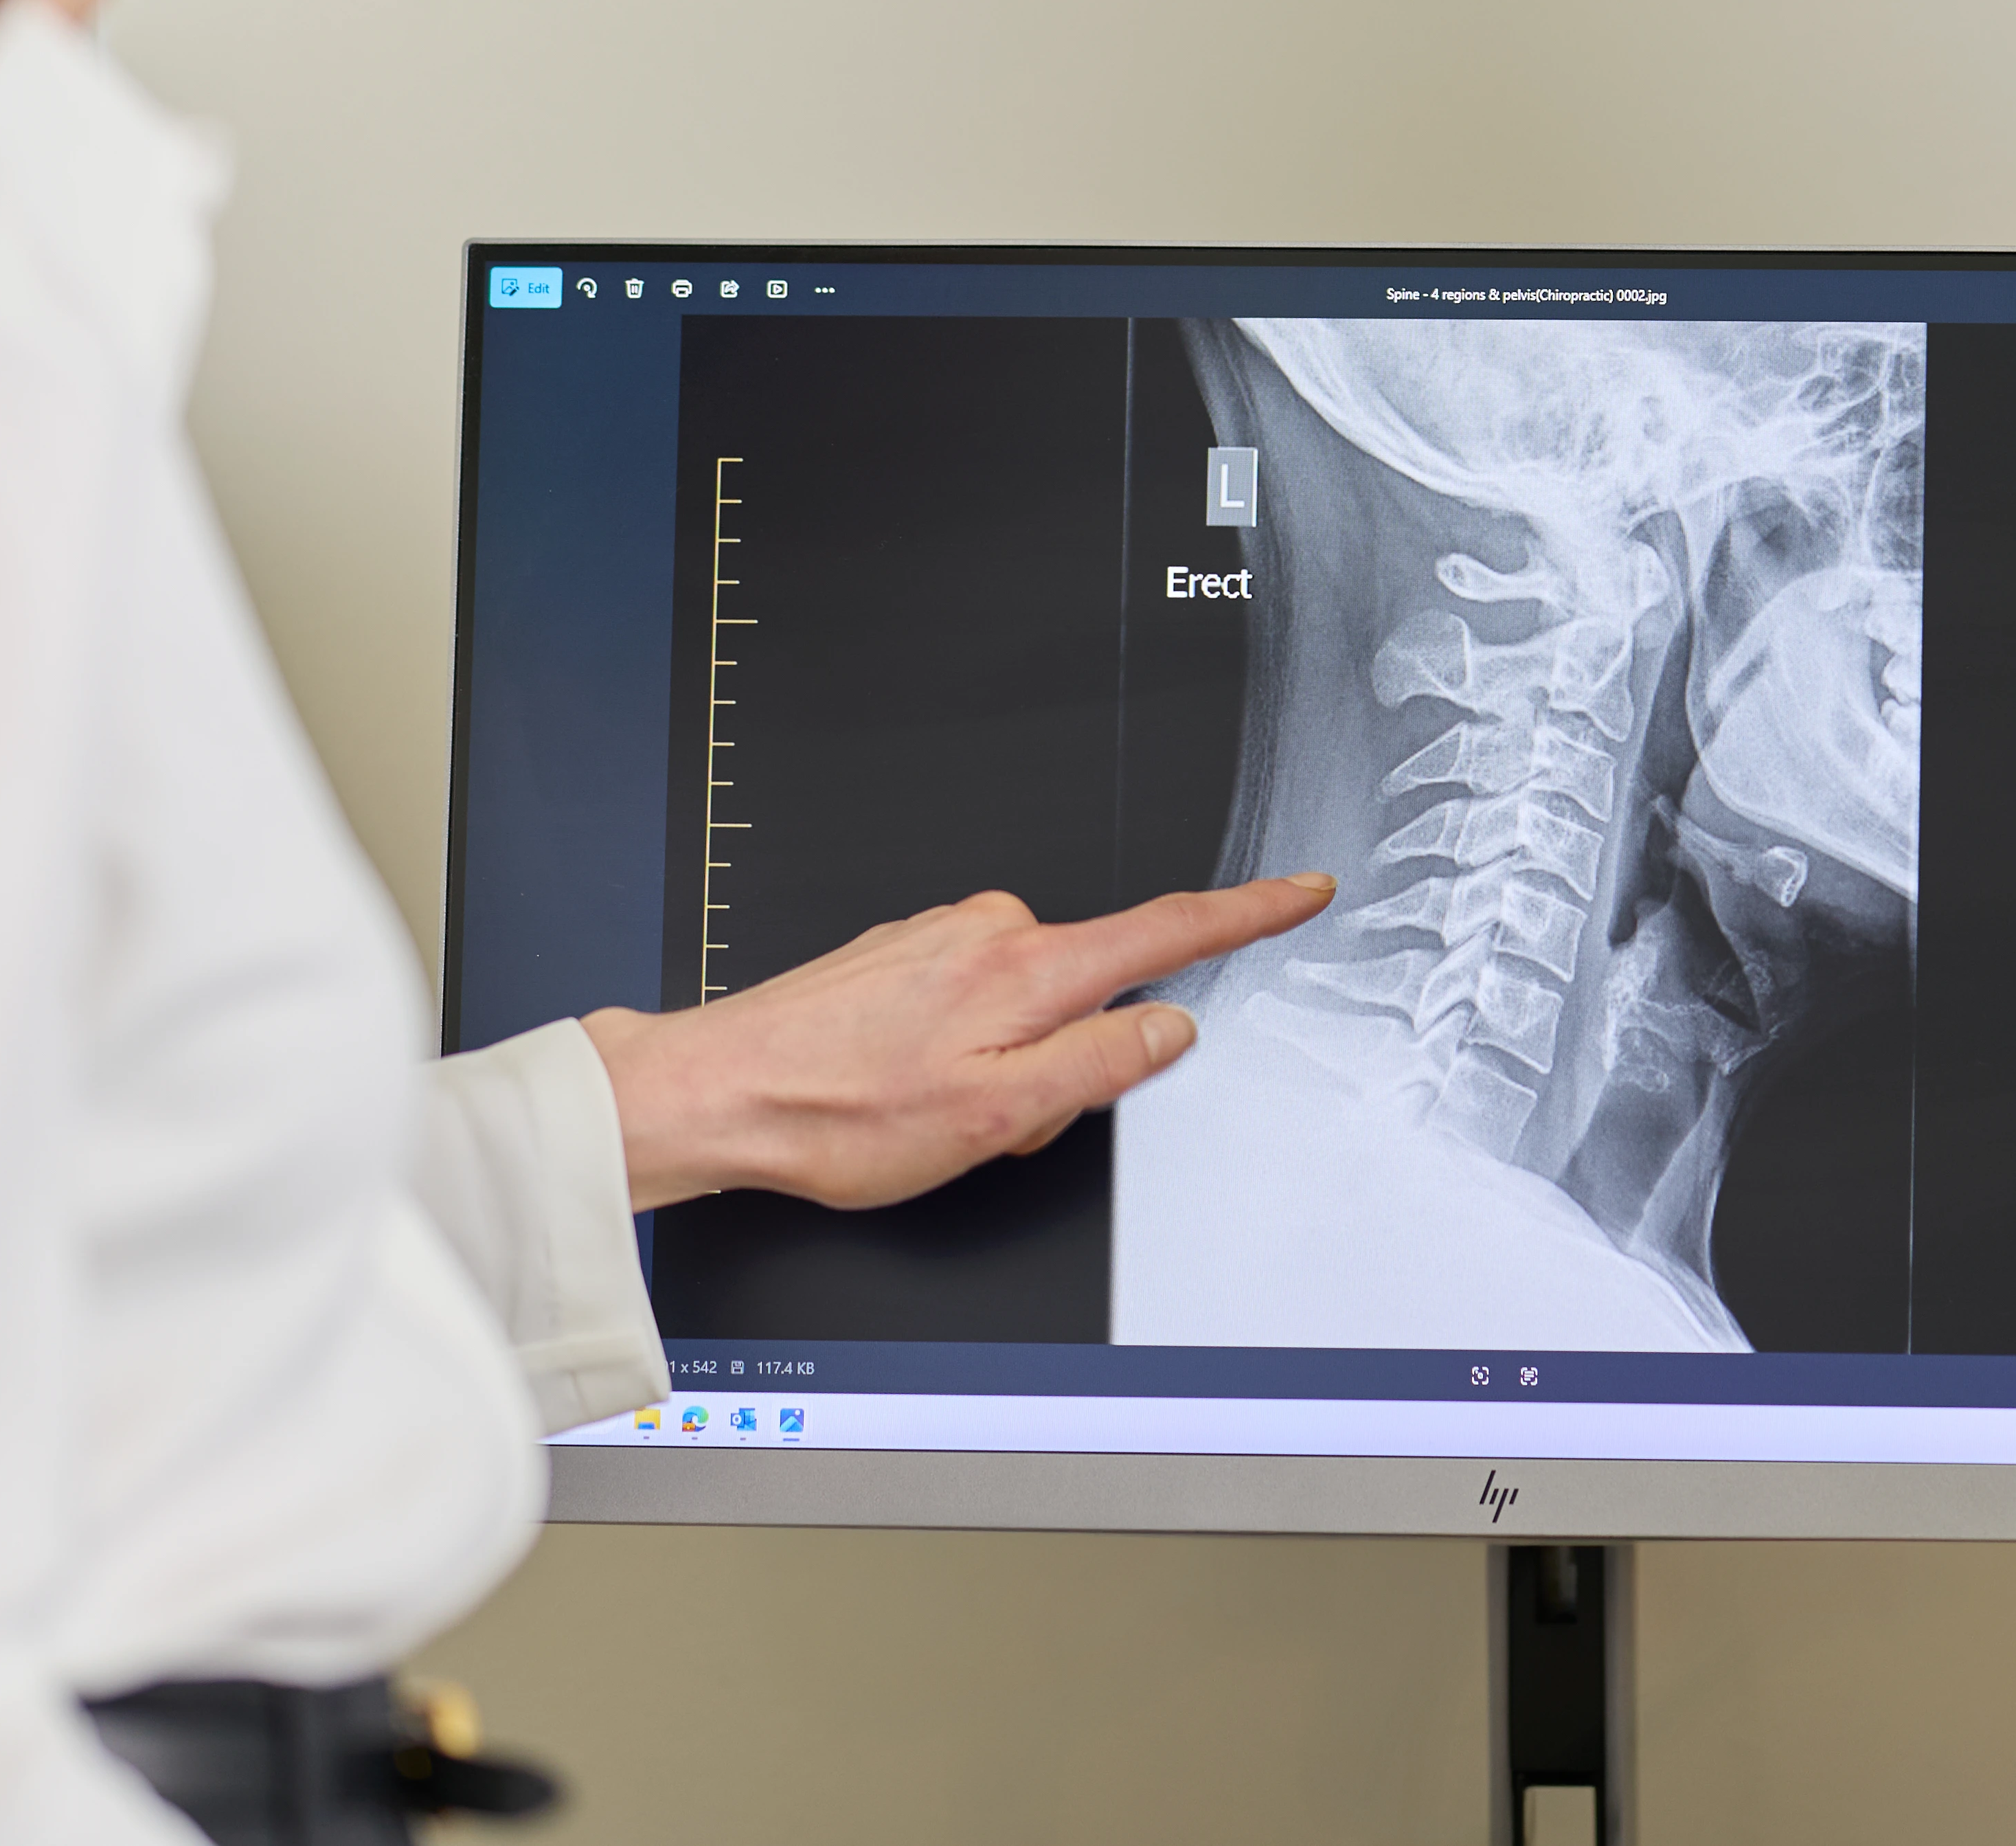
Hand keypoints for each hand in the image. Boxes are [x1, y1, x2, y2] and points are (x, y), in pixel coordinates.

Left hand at [582, 872, 1333, 1211]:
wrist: (715, 1092)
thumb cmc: (839, 1116)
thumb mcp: (998, 1119)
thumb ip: (1100, 1066)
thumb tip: (1167, 1026)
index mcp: (1029, 967)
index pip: (1170, 929)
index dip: (1247, 913)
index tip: (1300, 889)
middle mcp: (990, 930)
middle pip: (1090, 987)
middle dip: (1070, 1061)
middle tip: (998, 1126)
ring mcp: (941, 937)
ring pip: (1026, 1007)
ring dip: (1006, 1068)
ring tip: (928, 1119)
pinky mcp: (902, 955)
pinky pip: (973, 1004)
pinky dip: (960, 1053)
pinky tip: (898, 1094)